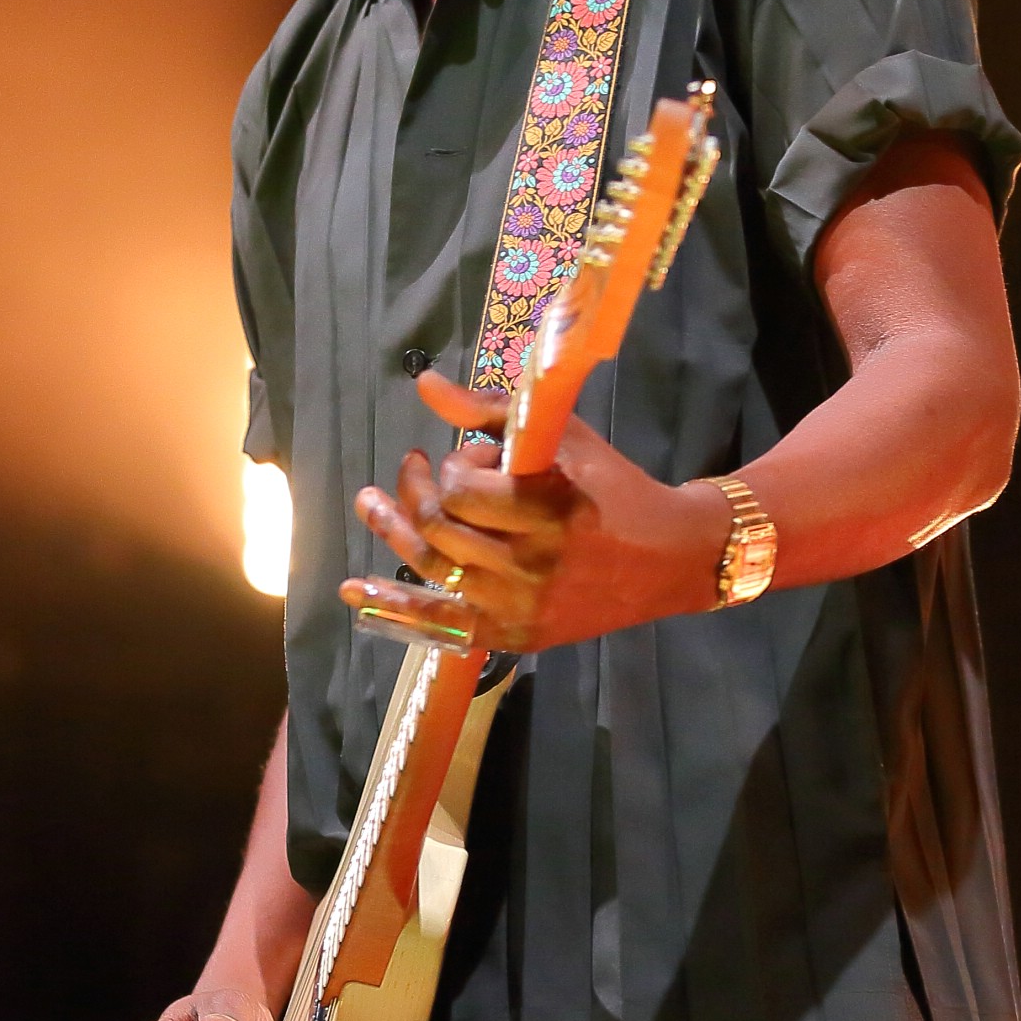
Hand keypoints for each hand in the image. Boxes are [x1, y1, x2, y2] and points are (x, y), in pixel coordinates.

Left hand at [339, 370, 729, 653]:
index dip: (454, 467)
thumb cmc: (609, 485)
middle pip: (440, 530)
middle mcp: (532, 567)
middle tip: (415, 467)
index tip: (469, 457)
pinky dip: (392, 607)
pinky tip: (352, 589)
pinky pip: (440, 623)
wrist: (667, 557)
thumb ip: (488, 409)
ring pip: (431, 570)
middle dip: (417, 491)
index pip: (462, 490)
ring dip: (392, 532)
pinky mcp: (515, 636)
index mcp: (549, 512)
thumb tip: (425, 384)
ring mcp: (521, 608)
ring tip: (371, 502)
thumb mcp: (558, 436)